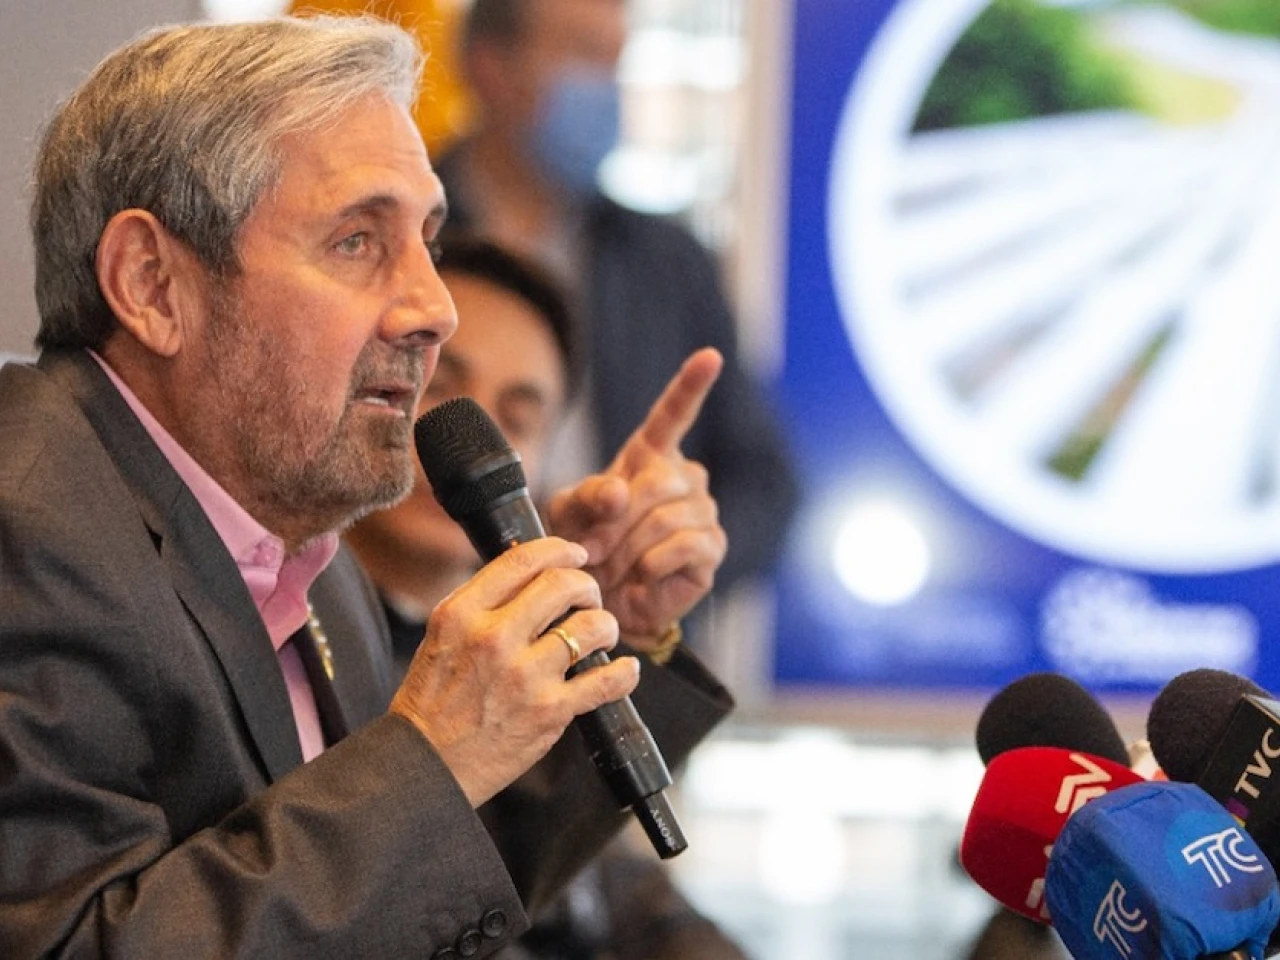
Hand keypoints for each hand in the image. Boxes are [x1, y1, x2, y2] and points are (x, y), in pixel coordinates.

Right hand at [390, 537, 639, 805]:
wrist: (426, 767)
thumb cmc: (433, 703)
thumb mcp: (442, 637)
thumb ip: (482, 605)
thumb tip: (531, 574)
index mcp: (462, 614)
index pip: (522, 561)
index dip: (559, 549)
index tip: (575, 554)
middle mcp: (493, 638)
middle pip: (563, 585)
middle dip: (587, 586)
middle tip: (589, 599)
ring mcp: (524, 675)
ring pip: (591, 626)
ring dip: (606, 626)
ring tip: (601, 635)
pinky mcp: (549, 711)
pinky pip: (606, 680)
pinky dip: (624, 672)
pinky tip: (625, 669)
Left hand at [547, 348, 727, 643]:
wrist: (603, 605)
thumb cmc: (586, 552)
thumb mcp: (570, 517)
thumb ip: (588, 497)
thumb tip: (620, 492)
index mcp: (650, 458)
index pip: (673, 415)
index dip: (691, 385)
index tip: (709, 356)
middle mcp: (683, 479)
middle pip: (657, 481)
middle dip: (616, 520)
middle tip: (592, 549)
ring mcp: (702, 512)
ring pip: (666, 517)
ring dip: (628, 548)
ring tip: (612, 568)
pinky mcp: (711, 549)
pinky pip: (683, 546)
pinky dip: (651, 564)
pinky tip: (641, 576)